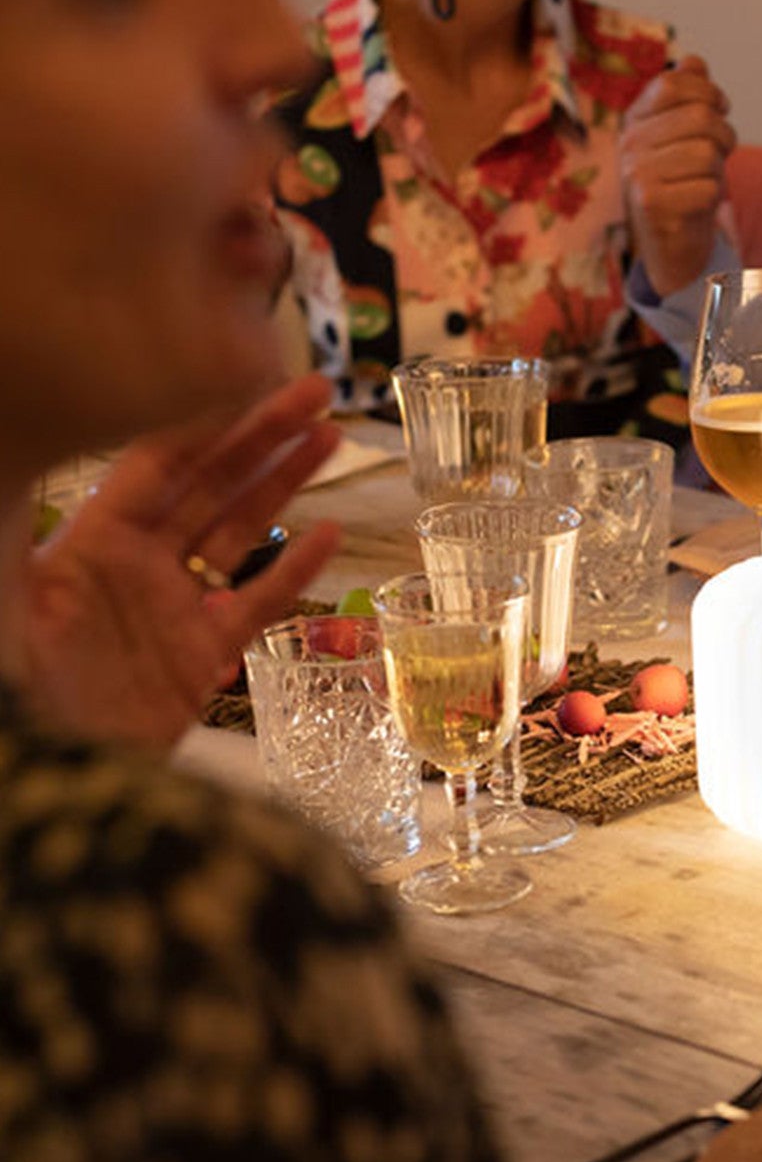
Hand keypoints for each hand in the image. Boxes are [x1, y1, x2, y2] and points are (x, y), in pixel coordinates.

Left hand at [20, 374, 341, 751]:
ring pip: (240, 531)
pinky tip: (330, 534)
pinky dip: (296, 571)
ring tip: (330, 439)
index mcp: (90, 541)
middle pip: (209, 483)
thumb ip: (26, 535)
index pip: (158, 463)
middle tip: (313, 393)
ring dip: (285, 484)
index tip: (249, 378)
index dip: (206, 420)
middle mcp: (136, 565)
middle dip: (261, 434)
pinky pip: (259, 606)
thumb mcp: (15, 605)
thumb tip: (24, 441)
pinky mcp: (204, 660)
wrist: (54, 783)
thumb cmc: (31, 692)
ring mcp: (174, 609)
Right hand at [622, 56, 736, 298]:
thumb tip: (693, 62)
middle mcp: (629, 144)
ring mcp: (638, 175)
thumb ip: (688, 98)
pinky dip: (713, 197)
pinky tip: (698, 205)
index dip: (707, 91)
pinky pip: (708, 187)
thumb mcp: (683, 138)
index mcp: (634, 120)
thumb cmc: (682, 186)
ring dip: (719, 168)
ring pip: (706, 152)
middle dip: (724, 134)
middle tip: (721, 152)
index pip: (672, 84)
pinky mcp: (653, 205)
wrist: (670, 248)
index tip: (722, 108)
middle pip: (699, 117)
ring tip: (706, 181)